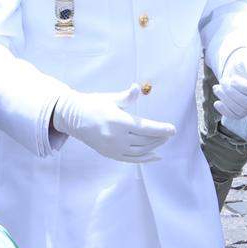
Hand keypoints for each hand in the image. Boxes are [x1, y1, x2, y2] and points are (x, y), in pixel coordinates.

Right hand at [53, 85, 174, 163]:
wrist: (73, 118)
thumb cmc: (94, 104)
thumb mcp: (110, 98)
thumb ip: (127, 96)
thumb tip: (137, 88)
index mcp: (118, 121)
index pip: (145, 128)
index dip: (161, 129)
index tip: (173, 130)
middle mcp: (116, 137)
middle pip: (145, 140)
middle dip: (159, 137)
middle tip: (168, 133)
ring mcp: (113, 148)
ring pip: (140, 151)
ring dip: (154, 146)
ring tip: (163, 141)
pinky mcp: (110, 154)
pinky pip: (132, 159)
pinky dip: (145, 159)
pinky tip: (155, 156)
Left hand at [214, 49, 246, 124]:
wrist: (239, 69)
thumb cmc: (244, 63)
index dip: (243, 87)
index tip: (232, 79)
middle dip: (232, 93)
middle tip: (222, 81)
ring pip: (242, 111)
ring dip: (226, 100)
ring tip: (216, 88)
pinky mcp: (243, 111)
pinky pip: (236, 116)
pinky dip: (225, 111)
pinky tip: (217, 103)